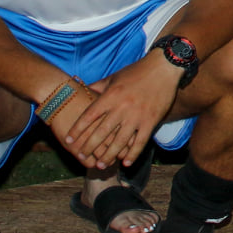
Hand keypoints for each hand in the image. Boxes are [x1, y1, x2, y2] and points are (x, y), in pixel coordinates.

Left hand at [59, 57, 179, 168]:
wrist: (164, 68)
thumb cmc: (137, 71)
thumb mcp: (114, 76)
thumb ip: (98, 86)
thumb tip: (83, 89)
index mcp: (111, 96)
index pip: (89, 116)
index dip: (77, 129)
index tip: (69, 140)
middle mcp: (122, 107)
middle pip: (102, 132)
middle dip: (90, 147)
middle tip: (82, 157)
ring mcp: (137, 116)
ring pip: (120, 141)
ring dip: (109, 155)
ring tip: (101, 165)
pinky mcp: (151, 121)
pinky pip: (140, 142)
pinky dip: (132, 154)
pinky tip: (126, 163)